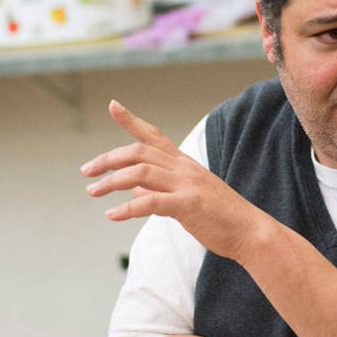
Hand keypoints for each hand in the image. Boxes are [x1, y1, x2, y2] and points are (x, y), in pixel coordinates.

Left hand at [81, 100, 275, 262]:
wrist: (250, 231)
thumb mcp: (187, 197)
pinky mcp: (188, 205)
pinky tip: (112, 215)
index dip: (131, 120)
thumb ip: (159, 189)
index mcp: (184, 164)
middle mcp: (184, 168)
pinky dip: (127, 208)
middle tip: (86, 172)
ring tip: (93, 192)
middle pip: (139, 151)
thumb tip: (132, 190)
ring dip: (111, 181)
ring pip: (140, 173)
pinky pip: (150, 202)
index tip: (112, 105)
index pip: (154, 135)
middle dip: (108, 159)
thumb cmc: (219, 216)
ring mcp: (187, 185)